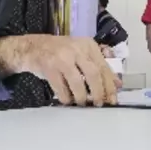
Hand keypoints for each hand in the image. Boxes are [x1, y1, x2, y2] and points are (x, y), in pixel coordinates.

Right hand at [0, 35, 117, 106]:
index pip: (104, 67)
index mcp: (88, 45)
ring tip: (82, 103)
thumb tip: (117, 84)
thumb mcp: (82, 53)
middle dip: (98, 93)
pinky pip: (61, 88)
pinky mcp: (49, 67)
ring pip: (78, 83)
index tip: (113, 99)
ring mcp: (62, 58)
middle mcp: (76, 49)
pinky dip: (66, 98)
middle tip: (98, 104)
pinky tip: (68, 100)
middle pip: (94, 74)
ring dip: (82, 97)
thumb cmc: (61, 52)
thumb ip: (100, 66)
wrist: (33, 47)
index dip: (110, 85)